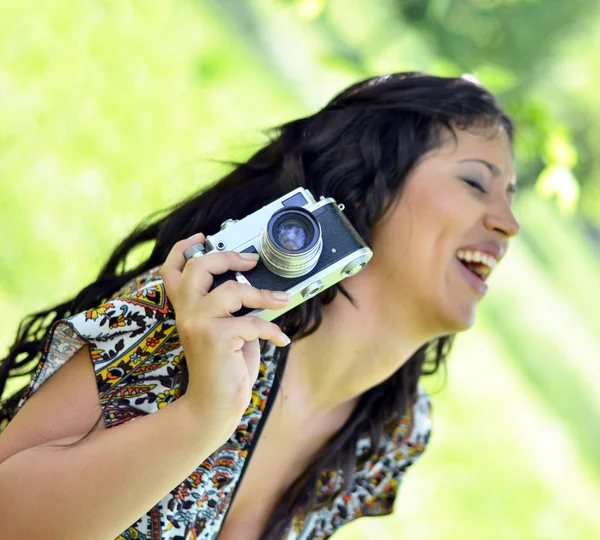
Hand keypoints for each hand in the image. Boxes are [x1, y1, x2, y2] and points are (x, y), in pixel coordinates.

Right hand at [160, 233, 290, 437]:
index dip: (184, 248)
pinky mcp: (214, 338)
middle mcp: (186, 312)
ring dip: (262, 295)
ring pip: (231, 291)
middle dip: (228, 257)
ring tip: (281, 301)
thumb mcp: (227, 330)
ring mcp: (197, 324)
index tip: (202, 238)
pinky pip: (252, 322)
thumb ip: (232, 308)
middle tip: (250, 261)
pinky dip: (272, 330)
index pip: (172, 270)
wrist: (215, 405)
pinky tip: (280, 339)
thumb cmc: (224, 367)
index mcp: (186, 308)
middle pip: (198, 267)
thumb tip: (258, 287)